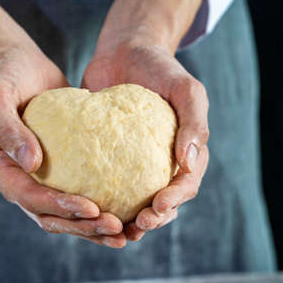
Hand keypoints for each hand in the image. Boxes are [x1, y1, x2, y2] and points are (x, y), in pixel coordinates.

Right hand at [0, 0, 125, 247]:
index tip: (92, 208)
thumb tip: (31, 164)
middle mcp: (13, 180)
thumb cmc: (4, 75)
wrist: (16, 65)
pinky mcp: (54, 172)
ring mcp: (33, 179)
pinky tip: (121, 214)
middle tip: (115, 227)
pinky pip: (73, 195)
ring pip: (61, 214)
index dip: (58, 206)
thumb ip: (8, 128)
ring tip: (123, 231)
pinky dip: (93, 209)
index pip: (27, 196)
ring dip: (90, 226)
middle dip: (81, 225)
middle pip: (46, 215)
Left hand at [82, 39, 209, 240]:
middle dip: (153, 219)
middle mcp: (161, 162)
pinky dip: (102, 199)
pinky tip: (88, 207)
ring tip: (114, 229)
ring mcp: (134, 163)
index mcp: (186, 152)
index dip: (175, 201)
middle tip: (136, 225)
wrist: (125, 52)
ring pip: (135, 201)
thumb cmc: (161, 69)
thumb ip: (194, 124)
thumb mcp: (187, 90)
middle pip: (163, 202)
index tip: (158, 206)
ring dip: (128, 220)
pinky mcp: (109, 157)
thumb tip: (190, 163)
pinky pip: (106, 183)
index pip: (186, 185)